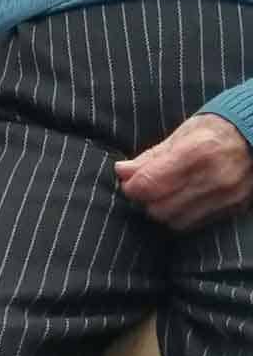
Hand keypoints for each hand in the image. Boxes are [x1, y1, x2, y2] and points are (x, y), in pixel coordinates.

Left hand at [115, 115, 252, 231]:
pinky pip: (196, 224)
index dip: (132, 187)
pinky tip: (184, 200)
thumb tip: (121, 171)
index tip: (130, 182)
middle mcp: (213, 178)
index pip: (149, 184)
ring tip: (166, 194)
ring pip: (175, 222)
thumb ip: (150, 156)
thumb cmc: (215, 131)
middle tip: (147, 189)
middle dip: (146, 201)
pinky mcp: (234, 208)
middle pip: (159, 209)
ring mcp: (227, 196)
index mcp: (196, 152)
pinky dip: (183, 216)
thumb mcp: (182, 134)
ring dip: (164, 211)